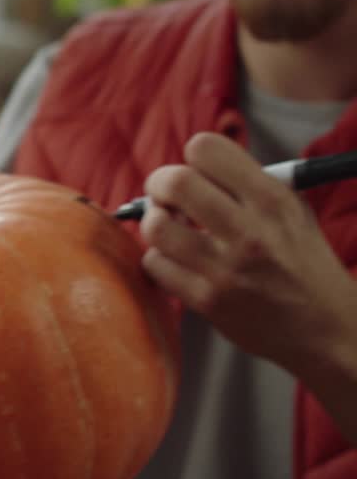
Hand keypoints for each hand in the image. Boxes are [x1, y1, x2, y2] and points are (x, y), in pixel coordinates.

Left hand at [139, 132, 356, 372]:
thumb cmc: (303, 264)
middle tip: (164, 196)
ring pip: (156, 226)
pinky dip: (158, 258)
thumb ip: (248, 185)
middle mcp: (249, 231)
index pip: (207, 149)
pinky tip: (175, 260)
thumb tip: (195, 165)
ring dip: (154, 222)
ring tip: (168, 228)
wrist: (325, 329)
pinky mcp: (207, 300)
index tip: (195, 172)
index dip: (192, 157)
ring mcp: (226, 268)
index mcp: (272, 200)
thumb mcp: (293, 211)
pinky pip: (155, 265)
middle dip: (159, 185)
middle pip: (174, 182)